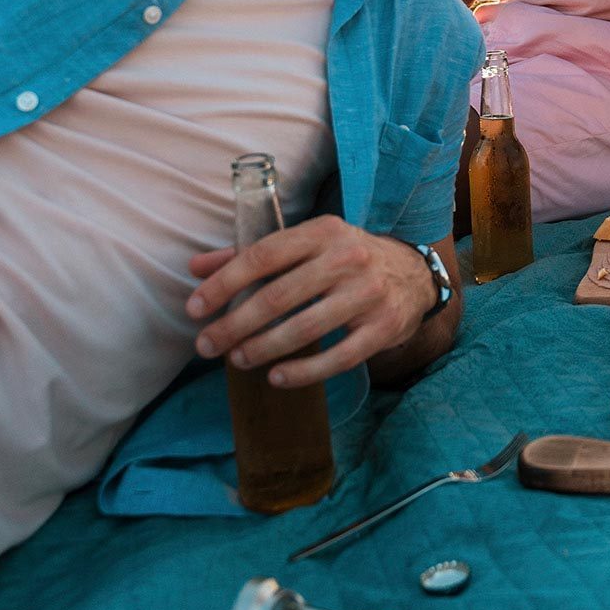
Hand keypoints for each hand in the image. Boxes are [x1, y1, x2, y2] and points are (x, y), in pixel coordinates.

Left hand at [185, 216, 434, 388]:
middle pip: (279, 295)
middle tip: (207, 346)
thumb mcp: (307, 245)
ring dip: (263, 348)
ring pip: (305, 328)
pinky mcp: (384, 327)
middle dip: (235, 324)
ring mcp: (368, 294)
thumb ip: (252, 255)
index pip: (263, 255)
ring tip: (237, 360)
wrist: (415, 275)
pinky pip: (338, 357)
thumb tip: (196, 268)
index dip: (224, 283)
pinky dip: (304, 372)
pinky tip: (276, 377)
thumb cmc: (346, 259)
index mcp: (323, 231)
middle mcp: (347, 258)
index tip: (194, 309)